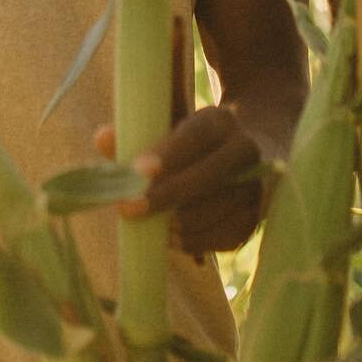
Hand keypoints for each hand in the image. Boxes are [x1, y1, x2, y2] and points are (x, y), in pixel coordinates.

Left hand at [95, 106, 265, 254]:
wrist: (248, 155)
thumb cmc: (191, 143)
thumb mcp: (168, 128)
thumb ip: (135, 133)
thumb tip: (102, 139)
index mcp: (220, 120)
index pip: (195, 135)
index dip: (167, 154)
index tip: (137, 172)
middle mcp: (246, 149)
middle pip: (208, 176)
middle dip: (166, 196)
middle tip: (127, 208)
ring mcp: (259, 184)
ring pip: (219, 209)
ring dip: (181, 223)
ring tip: (153, 225)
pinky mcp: (260, 215)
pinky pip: (229, 235)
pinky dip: (198, 241)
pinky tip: (173, 239)